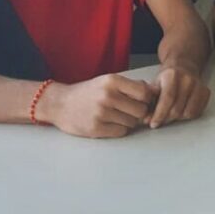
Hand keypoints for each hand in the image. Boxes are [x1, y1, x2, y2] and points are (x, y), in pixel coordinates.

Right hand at [38, 74, 155, 137]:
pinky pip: (121, 132)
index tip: (142, 101)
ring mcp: (101, 113)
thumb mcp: (108, 81)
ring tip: (115, 116)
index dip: (147, 99)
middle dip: (139, 112)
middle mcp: (107, 96)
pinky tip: (109, 123)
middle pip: (141, 110)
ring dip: (128, 121)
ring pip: (132, 123)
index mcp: (112, 81)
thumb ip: (130, 86)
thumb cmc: (88, 92)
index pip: (144, 93)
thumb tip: (154, 93)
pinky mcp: (95, 128)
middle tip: (129, 111)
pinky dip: (119, 129)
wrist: (60, 103)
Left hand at [145, 65, 210, 127]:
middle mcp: (187, 79)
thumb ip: (149, 100)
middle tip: (161, 119)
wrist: (183, 67)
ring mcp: (198, 85)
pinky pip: (197, 112)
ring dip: (178, 118)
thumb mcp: (154, 84)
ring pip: (187, 113)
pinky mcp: (206, 92)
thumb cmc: (167, 78)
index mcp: (172, 75)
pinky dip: (188, 115)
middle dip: (166, 118)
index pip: (167, 99)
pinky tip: (182, 110)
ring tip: (172, 112)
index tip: (154, 123)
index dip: (160, 114)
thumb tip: (146, 118)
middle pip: (177, 109)